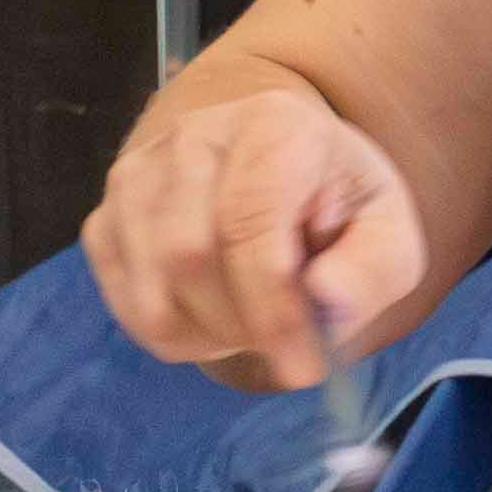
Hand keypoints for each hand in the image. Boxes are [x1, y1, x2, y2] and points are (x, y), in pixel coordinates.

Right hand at [84, 76, 424, 388]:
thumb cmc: (335, 206)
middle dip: (242, 326)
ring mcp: (135, 177)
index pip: (250, 220)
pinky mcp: (104, 219)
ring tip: (253, 324)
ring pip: (153, 292)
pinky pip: (127, 306)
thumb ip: (373, 268)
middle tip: (284, 347)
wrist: (275, 171)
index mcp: (273, 125)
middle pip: (190, 258)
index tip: (304, 367)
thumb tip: (328, 302)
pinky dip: (175, 337)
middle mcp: (191, 138)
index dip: (275, 307)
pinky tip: (213, 316)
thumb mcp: (386, 232)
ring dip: (209, 337)